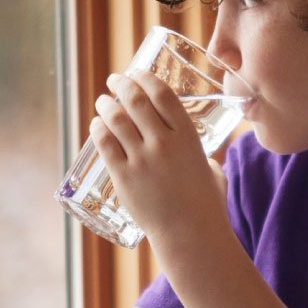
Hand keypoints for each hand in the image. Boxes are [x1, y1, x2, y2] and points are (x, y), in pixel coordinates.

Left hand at [90, 71, 228, 245]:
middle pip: (136, 100)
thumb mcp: (211, 170)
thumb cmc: (206, 205)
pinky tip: (96, 125)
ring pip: (117, 119)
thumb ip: (204, 157)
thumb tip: (202, 158)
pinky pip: (105, 144)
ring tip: (102, 101)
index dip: (146, 78)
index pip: (162, 94)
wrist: (191, 235)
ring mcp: (142, 159)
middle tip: (115, 80)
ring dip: (106, 105)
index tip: (137, 72)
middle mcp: (163, 142)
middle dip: (121, 84)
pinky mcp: (124, 177)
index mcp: (187, 136)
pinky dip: (98, 129)